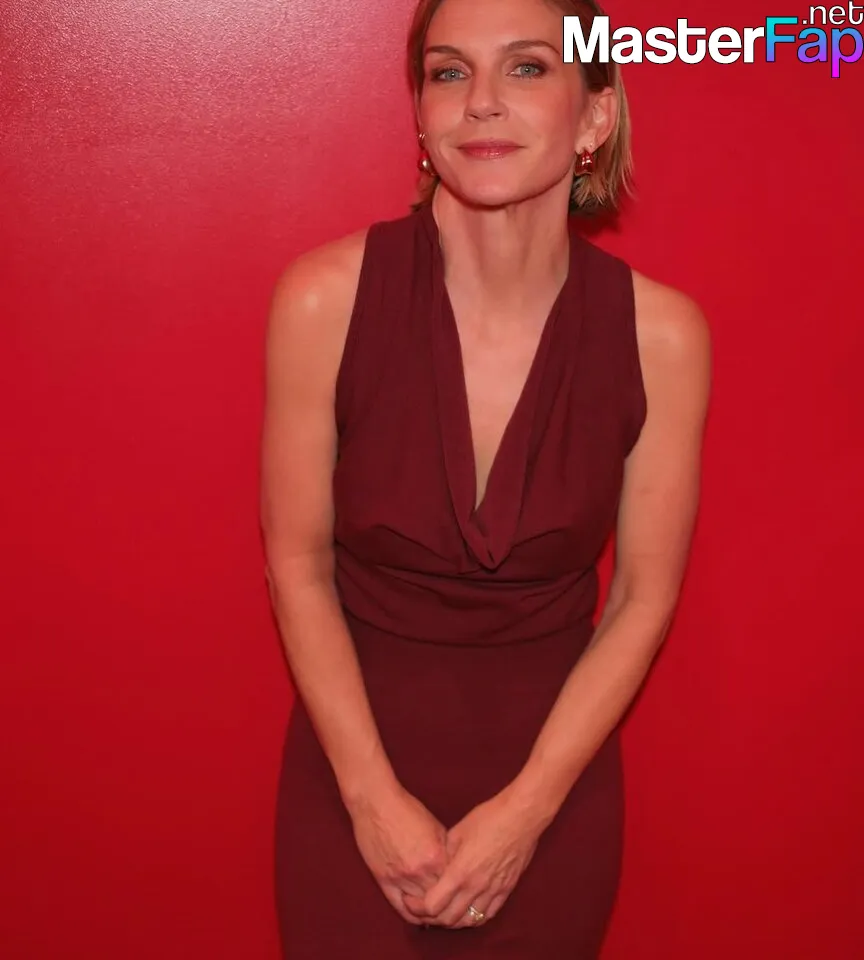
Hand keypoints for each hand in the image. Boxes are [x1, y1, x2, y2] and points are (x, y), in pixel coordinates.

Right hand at [348, 782, 450, 924]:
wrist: (376, 803)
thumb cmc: (406, 809)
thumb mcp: (435, 826)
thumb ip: (446, 849)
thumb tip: (455, 867)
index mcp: (436, 856)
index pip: (454, 885)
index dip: (460, 892)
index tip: (464, 896)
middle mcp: (420, 871)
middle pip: (439, 900)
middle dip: (448, 905)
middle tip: (454, 909)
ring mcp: (400, 878)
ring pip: (421, 908)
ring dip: (430, 913)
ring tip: (438, 914)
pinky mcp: (383, 881)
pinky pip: (399, 907)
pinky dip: (411, 914)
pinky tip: (418, 916)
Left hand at [401, 789, 544, 928]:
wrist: (520, 817)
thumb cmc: (488, 818)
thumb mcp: (457, 832)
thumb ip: (444, 854)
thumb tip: (435, 867)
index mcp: (460, 872)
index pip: (433, 905)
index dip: (418, 907)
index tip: (411, 900)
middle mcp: (476, 887)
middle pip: (449, 919)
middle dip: (432, 918)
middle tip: (424, 909)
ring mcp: (493, 891)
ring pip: (469, 921)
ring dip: (454, 921)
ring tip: (445, 912)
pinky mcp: (507, 890)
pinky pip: (488, 915)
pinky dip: (474, 918)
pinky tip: (468, 911)